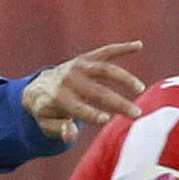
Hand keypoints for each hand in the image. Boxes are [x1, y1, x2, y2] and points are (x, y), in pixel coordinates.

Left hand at [23, 42, 144, 140]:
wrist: (38, 88)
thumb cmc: (47, 112)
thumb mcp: (47, 125)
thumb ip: (59, 130)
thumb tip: (70, 134)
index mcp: (59, 98)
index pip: (78, 107)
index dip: (91, 113)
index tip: (107, 119)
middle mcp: (69, 79)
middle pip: (98, 92)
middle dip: (118, 102)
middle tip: (137, 114)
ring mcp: (78, 66)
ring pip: (105, 70)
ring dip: (124, 78)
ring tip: (140, 88)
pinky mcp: (85, 59)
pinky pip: (106, 52)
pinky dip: (122, 48)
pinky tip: (139, 45)